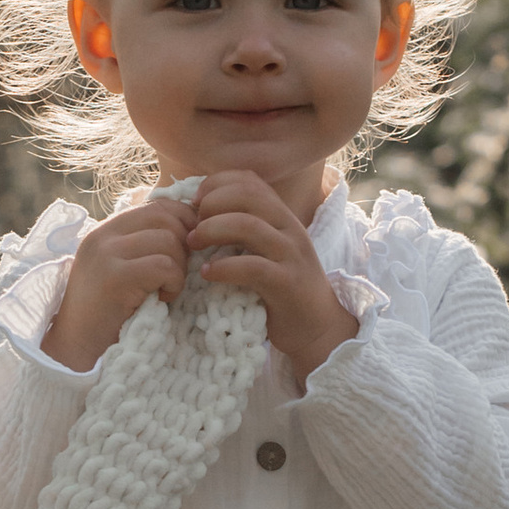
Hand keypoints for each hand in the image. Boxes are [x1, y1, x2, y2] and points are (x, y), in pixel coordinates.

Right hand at [43, 186, 195, 368]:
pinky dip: (173, 283)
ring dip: (178, 269)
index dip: (183, 222)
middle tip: (176, 274)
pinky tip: (162, 299)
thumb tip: (193, 227)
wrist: (77, 351)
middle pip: (165, 218)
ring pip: (168, 241)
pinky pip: (164, 265)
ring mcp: (107, 254)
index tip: (188, 250)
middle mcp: (103, 236)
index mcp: (106, 231)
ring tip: (165, 290)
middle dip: (183, 246)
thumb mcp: (123, 270)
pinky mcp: (115, 276)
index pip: (157, 205)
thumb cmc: (108, 316)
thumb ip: (145, 247)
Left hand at [189, 172, 357, 377]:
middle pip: (248, 195)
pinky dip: (223, 267)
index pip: (250, 180)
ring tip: (193, 246)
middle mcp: (289, 228)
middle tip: (191, 227)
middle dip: (211, 204)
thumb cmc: (280, 290)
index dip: (216, 184)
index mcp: (281, 216)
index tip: (194, 204)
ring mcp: (291, 254)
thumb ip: (242, 231)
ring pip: (248, 225)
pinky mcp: (287, 283)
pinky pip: (252, 267)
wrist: (317, 327)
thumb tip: (197, 215)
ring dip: (212, 230)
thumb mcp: (264, 251)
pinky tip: (207, 273)